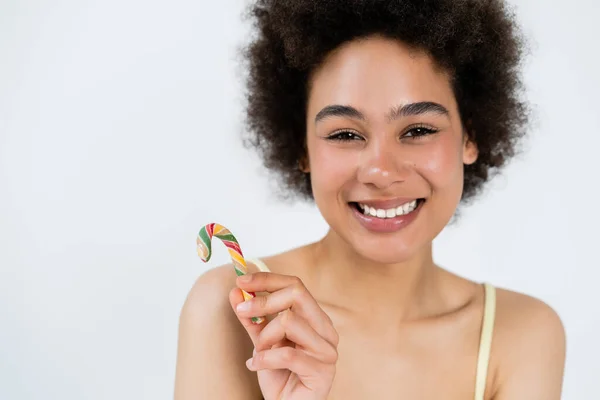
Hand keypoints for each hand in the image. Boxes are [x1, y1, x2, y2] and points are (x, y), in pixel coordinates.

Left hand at [229, 272, 338, 399]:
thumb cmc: (279, 375)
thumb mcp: (261, 341)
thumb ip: (252, 317)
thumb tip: (235, 290)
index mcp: (315, 318)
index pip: (295, 285)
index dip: (267, 279)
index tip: (241, 280)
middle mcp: (326, 329)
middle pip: (297, 294)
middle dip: (263, 300)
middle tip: (241, 310)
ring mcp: (328, 350)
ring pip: (289, 321)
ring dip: (264, 338)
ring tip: (259, 353)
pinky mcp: (323, 372)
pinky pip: (287, 354)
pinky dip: (264, 359)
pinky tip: (257, 366)